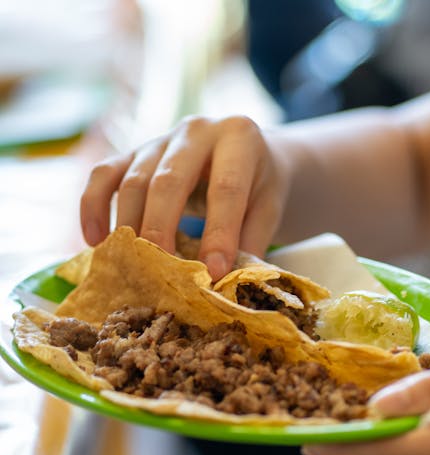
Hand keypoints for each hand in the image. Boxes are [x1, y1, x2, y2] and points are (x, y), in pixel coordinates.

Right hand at [81, 115, 288, 279]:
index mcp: (239, 137)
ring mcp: (161, 137)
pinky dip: (94, 207)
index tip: (214, 273)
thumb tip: (226, 284)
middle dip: (162, 230)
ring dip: (129, 226)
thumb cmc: (259, 184)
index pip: (226, 189)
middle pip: (169, 181)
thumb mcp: (269, 207)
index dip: (219, 233)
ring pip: (133, 181)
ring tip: (132, 266)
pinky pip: (104, 175)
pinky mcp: (133, 151)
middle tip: (162, 272)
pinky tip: (96, 241)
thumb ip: (251, 240)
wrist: (245, 153)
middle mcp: (197, 130)